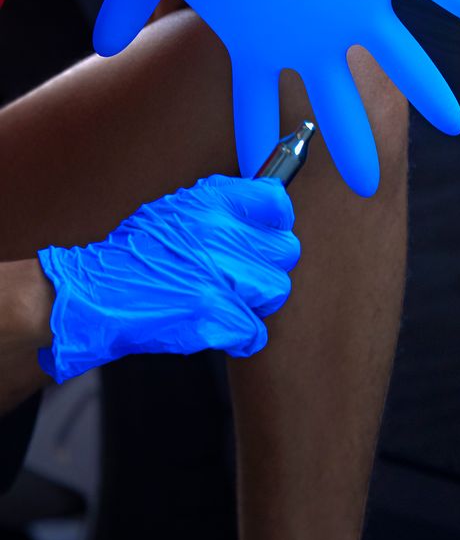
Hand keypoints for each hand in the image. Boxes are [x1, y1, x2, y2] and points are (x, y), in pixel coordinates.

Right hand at [36, 176, 300, 383]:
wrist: (93, 293)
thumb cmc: (133, 255)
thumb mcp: (177, 209)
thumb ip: (221, 209)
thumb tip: (264, 214)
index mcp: (212, 201)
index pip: (277, 203)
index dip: (275, 223)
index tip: (264, 236)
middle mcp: (220, 232)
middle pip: (286, 250)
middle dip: (266, 267)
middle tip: (240, 277)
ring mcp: (220, 274)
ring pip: (275, 290)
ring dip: (254, 302)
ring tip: (223, 301)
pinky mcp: (215, 314)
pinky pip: (255, 332)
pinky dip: (238, 337)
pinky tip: (215, 327)